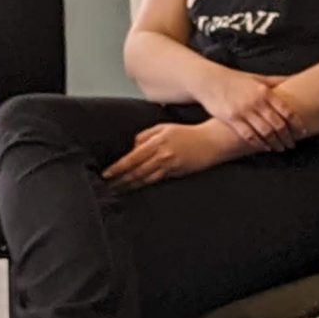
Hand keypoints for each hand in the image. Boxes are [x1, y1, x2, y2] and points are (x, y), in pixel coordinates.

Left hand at [104, 118, 234, 189]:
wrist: (212, 141)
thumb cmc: (188, 133)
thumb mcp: (163, 128)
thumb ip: (144, 136)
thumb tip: (131, 149)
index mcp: (157, 141)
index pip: (131, 157)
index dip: (118, 168)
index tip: (106, 174)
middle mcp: (162, 155)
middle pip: (136, 171)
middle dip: (120, 180)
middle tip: (108, 186)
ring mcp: (170, 166)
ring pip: (145, 179)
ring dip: (130, 185)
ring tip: (119, 190)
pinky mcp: (177, 174)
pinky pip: (157, 180)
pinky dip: (146, 185)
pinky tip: (138, 188)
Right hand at [200, 67, 296, 152]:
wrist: (209, 80)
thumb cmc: (235, 80)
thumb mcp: (257, 78)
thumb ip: (276, 81)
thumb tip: (295, 78)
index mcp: (265, 92)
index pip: (287, 111)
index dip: (297, 124)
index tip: (303, 132)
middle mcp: (256, 102)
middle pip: (278, 124)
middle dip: (288, 137)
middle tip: (292, 144)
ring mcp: (244, 111)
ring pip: (265, 132)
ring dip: (276, 143)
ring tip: (281, 148)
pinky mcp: (232, 119)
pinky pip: (249, 136)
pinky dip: (259, 144)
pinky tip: (265, 148)